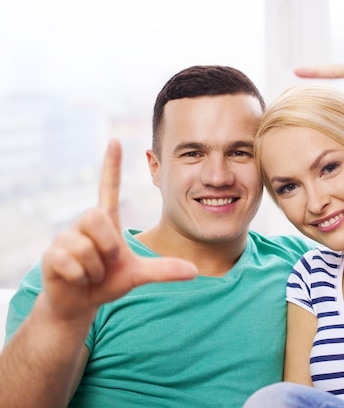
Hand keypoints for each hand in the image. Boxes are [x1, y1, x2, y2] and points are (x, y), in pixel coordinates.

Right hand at [40, 139, 196, 321]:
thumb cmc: (107, 281)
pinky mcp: (50, 255)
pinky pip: (71, 264)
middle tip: (106, 263)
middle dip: (107, 247)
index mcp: (106, 222)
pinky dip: (81, 278)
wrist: (79, 303)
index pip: (110, 187)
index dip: (112, 165)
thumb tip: (195, 271)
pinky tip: (76, 280)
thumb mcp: (138, 274)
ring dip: (95, 268)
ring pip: (85, 247)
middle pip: (97, 216)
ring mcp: (65, 237)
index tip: (115, 140)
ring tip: (90, 273)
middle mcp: (84, 223)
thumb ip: (164, 270)